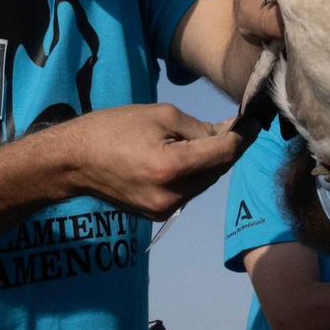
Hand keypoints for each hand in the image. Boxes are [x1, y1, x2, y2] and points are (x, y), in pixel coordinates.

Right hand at [58, 104, 245, 220]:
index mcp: (172, 168)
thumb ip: (199, 127)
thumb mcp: (161, 115)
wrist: (74, 161)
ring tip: (211, 137)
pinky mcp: (158, 214)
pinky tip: (191, 155)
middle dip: (229, 147)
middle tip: (237, 124)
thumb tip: (230, 131)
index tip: (255, 120)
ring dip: (213, 161)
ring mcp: (165, 209)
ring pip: (206, 181)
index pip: (225, 153)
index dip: (244, 135)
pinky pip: (190, 190)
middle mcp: (172, 196)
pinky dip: (196, 172)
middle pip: (218, 169)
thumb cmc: (113, 128)